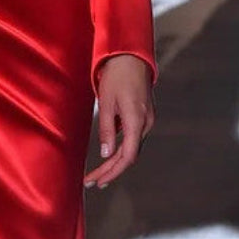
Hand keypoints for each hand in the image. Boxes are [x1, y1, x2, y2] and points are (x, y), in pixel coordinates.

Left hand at [84, 55, 154, 190]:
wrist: (131, 57)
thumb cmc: (117, 76)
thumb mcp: (106, 102)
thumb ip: (106, 129)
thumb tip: (106, 154)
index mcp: (137, 121)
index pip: (127, 156)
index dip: (112, 172)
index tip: (97, 181)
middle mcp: (145, 124)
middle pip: (129, 156)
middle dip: (110, 171)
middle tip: (92, 182)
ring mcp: (147, 120)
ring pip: (131, 149)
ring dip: (115, 162)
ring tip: (97, 174)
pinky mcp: (143, 117)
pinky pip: (133, 139)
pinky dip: (120, 150)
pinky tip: (108, 155)